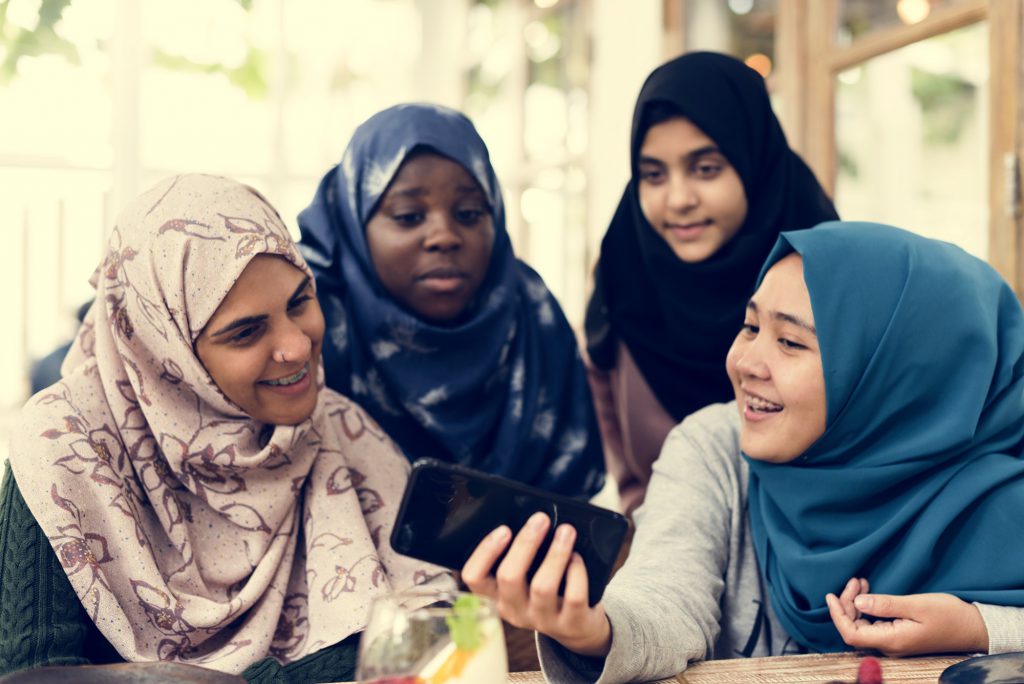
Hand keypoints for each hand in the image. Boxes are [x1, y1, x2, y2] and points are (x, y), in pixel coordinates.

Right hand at [460, 512, 612, 656]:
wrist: (577, 626)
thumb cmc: (547, 590)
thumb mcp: (526, 579)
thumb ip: (521, 557)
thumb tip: (531, 522)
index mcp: (497, 595)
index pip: (474, 577)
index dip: (485, 552)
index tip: (504, 529)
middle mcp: (514, 611)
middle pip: (509, 577)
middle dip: (526, 543)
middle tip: (540, 519)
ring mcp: (542, 620)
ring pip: (542, 587)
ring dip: (555, 554)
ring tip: (566, 532)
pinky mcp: (571, 624)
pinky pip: (573, 597)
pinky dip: (576, 572)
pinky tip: (577, 558)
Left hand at [826, 577, 988, 655]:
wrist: (974, 628)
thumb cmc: (949, 615)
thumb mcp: (917, 605)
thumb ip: (885, 605)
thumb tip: (857, 603)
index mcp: (892, 641)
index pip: (851, 634)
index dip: (836, 615)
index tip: (830, 595)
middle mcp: (890, 645)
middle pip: (854, 628)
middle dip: (847, 603)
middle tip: (854, 580)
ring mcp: (894, 642)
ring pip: (862, 624)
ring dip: (856, 603)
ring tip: (859, 581)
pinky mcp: (899, 635)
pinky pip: (873, 623)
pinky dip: (867, 606)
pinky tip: (868, 591)